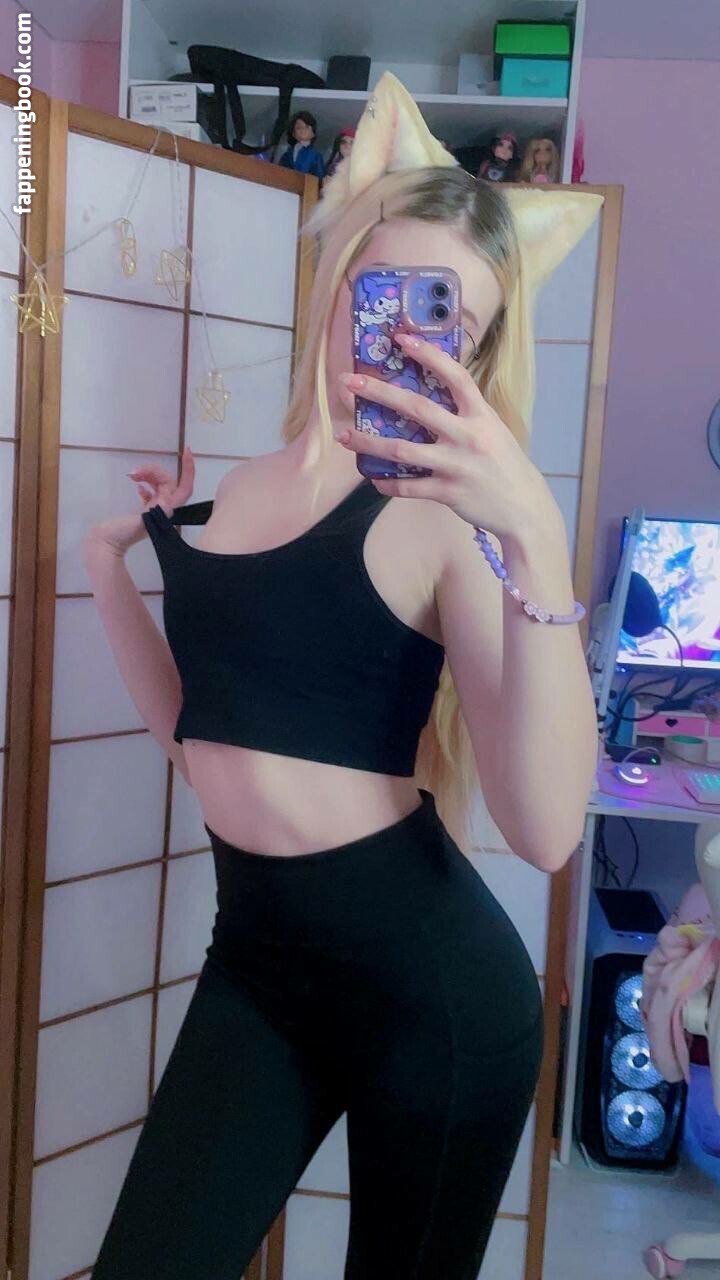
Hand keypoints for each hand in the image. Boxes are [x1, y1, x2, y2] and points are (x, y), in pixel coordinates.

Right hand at [84, 448, 194, 557]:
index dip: (188, 470)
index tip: (187, 452)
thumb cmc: (122, 535)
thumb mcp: (143, 522)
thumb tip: (169, 504)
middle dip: (154, 471)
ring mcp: (155, 511)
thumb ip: (158, 511)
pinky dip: (147, 485)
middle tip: (134, 471)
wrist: (107, 544)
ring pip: (159, 485)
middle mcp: (164, 510)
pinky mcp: (145, 512)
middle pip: (168, 482)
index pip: (184, 487)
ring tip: (131, 475)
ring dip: (148, 475)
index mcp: (167, 512)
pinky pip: (152, 494)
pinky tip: (137, 485)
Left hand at [336, 331, 559, 545]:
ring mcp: (456, 465)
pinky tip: (372, 478)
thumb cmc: (504, 465)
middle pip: (417, 408)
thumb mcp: (493, 430)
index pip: (455, 376)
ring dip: (368, 443)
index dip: (428, 355)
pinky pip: (408, 487)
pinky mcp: (448, 493)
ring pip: (402, 451)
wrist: (524, 508)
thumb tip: (435, 392)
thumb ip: (466, 413)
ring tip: (343, 436)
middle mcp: (468, 436)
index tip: (401, 338)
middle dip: (380, 393)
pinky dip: (387, 484)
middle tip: (350, 382)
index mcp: (481, 415)